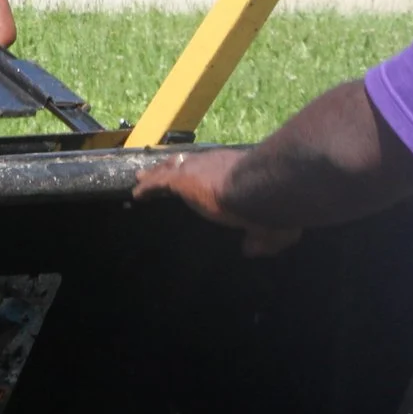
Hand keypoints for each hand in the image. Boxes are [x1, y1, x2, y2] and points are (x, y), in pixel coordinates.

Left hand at [133, 149, 302, 255]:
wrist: (263, 189)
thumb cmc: (273, 207)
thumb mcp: (274, 228)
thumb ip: (261, 240)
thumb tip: (250, 250)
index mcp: (237, 171)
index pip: (215, 170)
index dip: (204, 174)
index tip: (197, 180)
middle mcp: (215, 164)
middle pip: (188, 163)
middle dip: (174, 167)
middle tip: (162, 172)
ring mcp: (197, 170)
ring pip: (169, 168)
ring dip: (155, 174)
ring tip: (141, 178)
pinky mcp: (182, 180)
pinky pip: (159, 183)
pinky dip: (148, 187)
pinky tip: (137, 194)